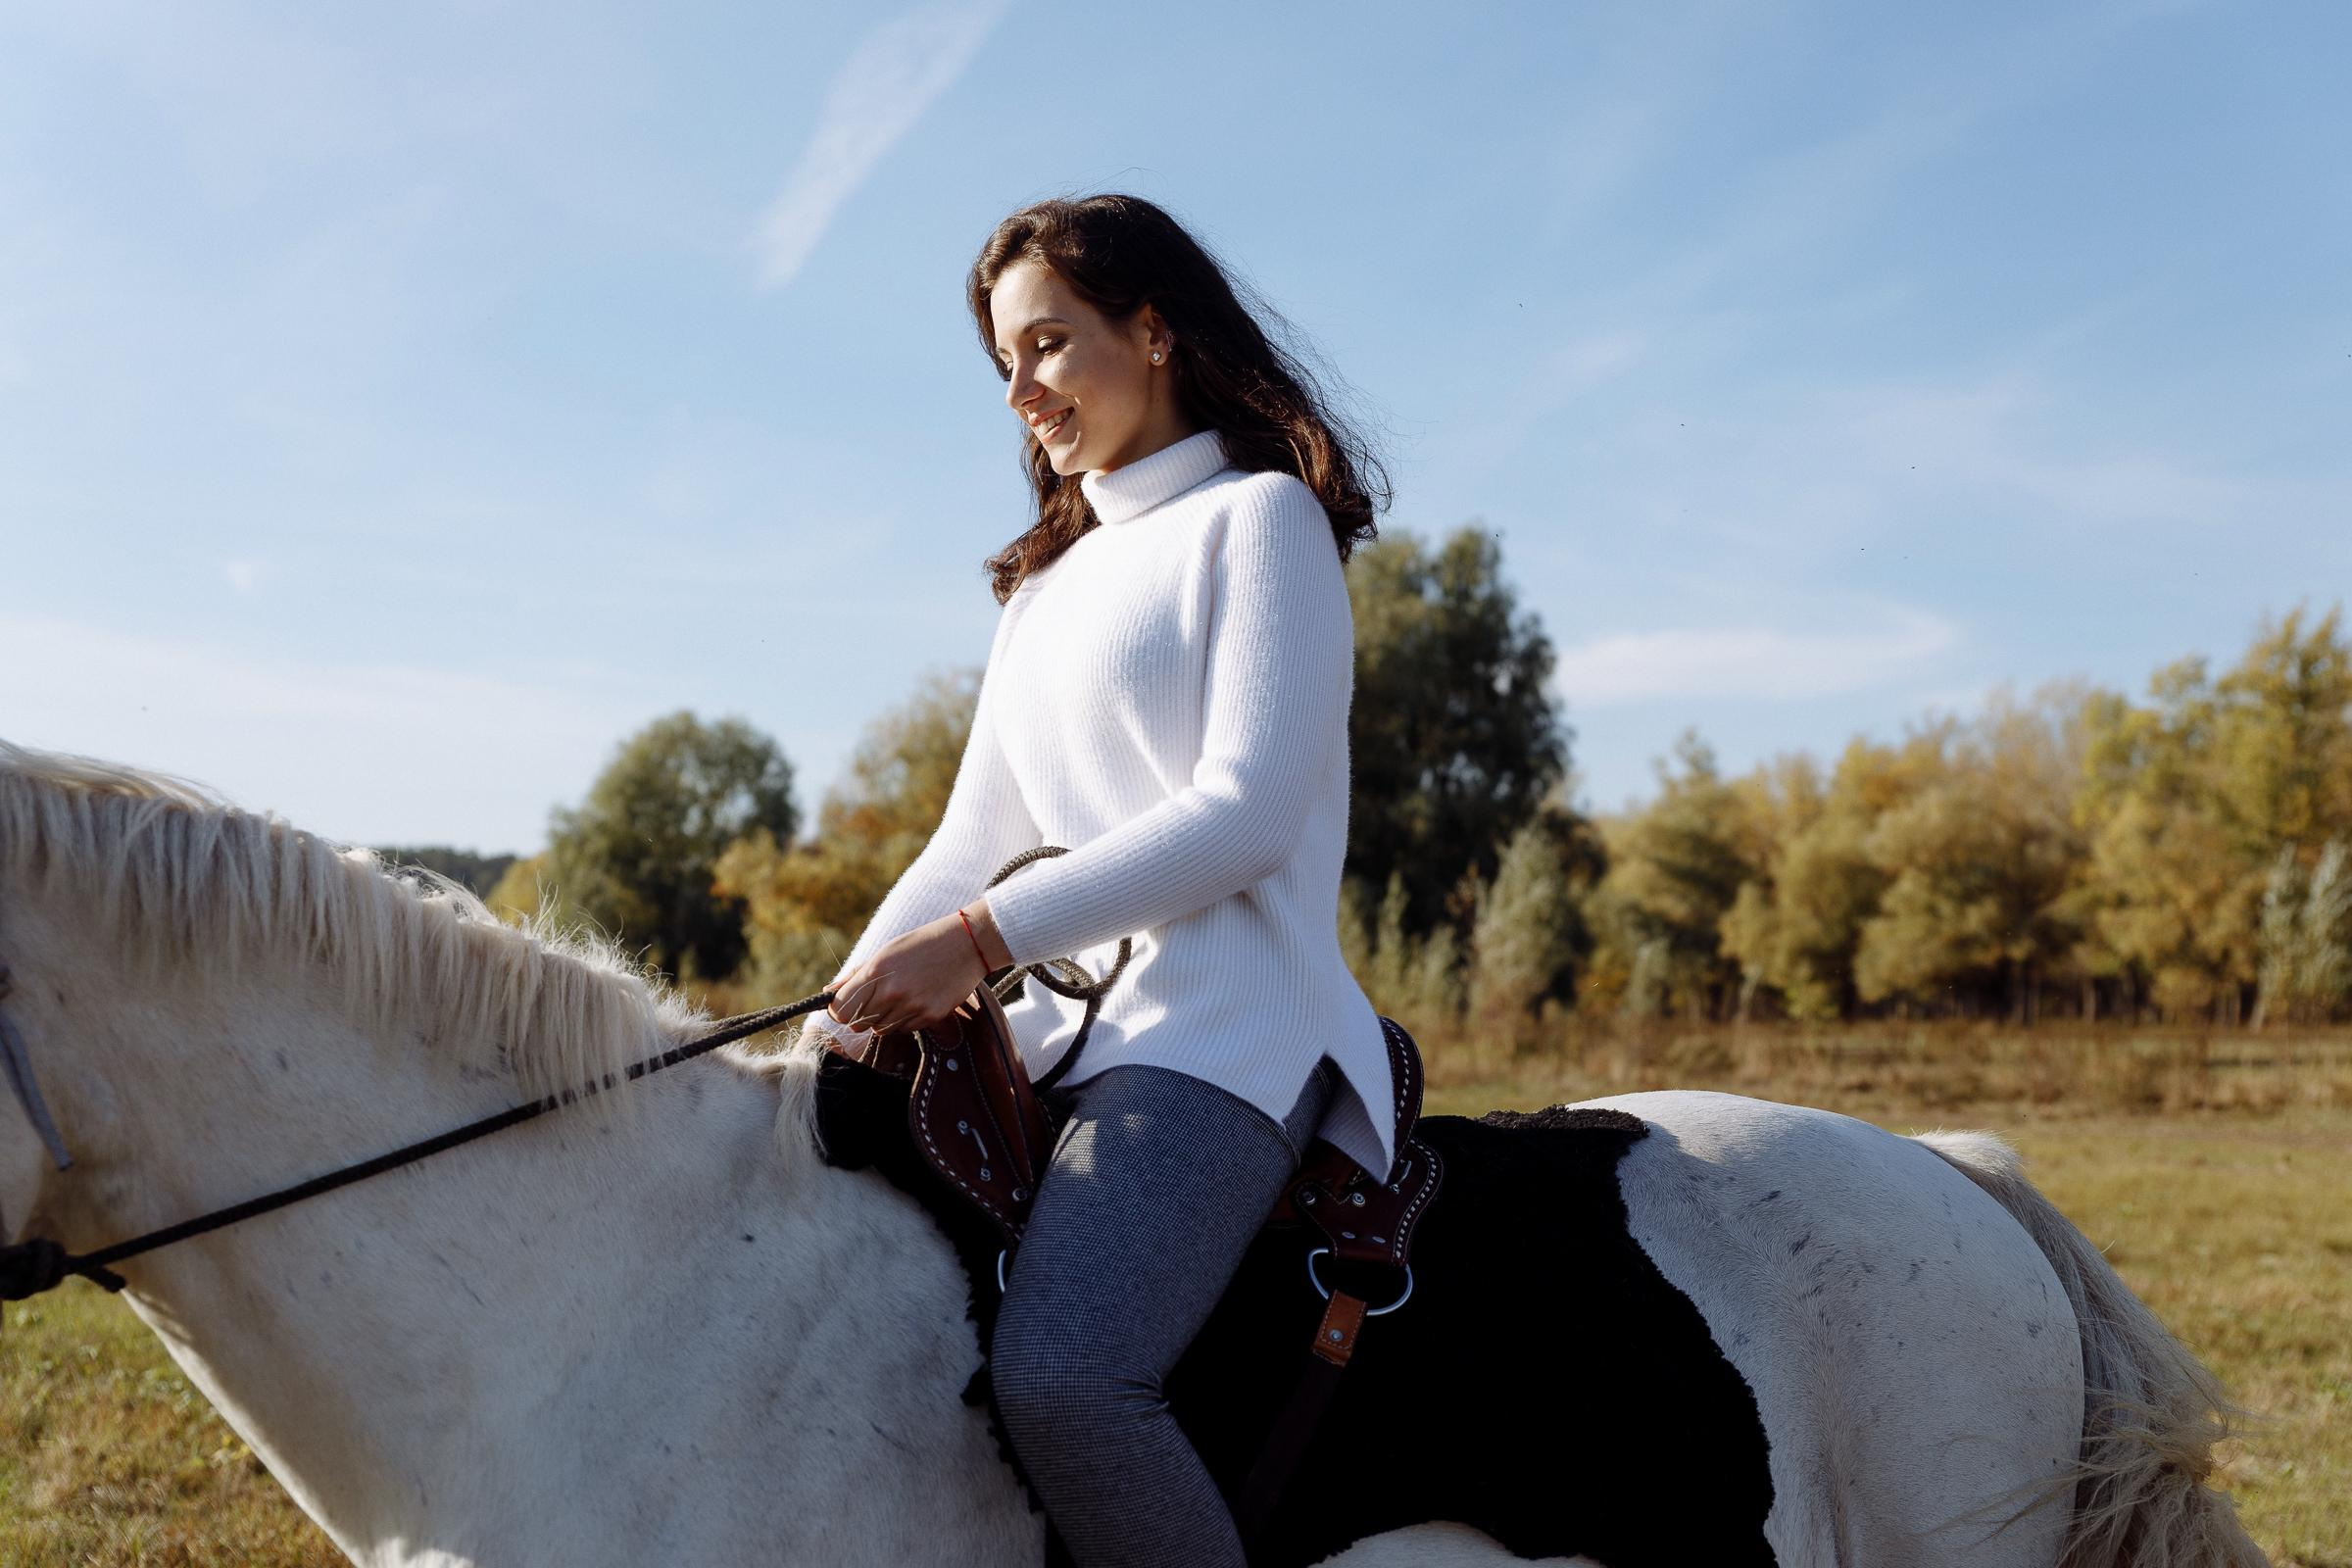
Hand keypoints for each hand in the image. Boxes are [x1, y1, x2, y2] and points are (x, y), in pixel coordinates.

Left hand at [827, 901, 1010, 1038]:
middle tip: (875, 999)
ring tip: (899, 997)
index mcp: (875, 971)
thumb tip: (829, 994)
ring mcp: (912, 1006)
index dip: (839, 1010)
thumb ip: (856, 976)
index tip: (845, 1005)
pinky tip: (916, 999)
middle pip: (858, 1024)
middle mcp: (891, 992)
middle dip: (861, 1015)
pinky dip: (905, 1020)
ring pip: (880, 1030)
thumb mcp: (885, 952)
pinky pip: (904, 1029)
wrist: (966, 944)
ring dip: (884, 1018)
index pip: (841, 1010)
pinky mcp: (930, 1016)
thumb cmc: (921, 944)